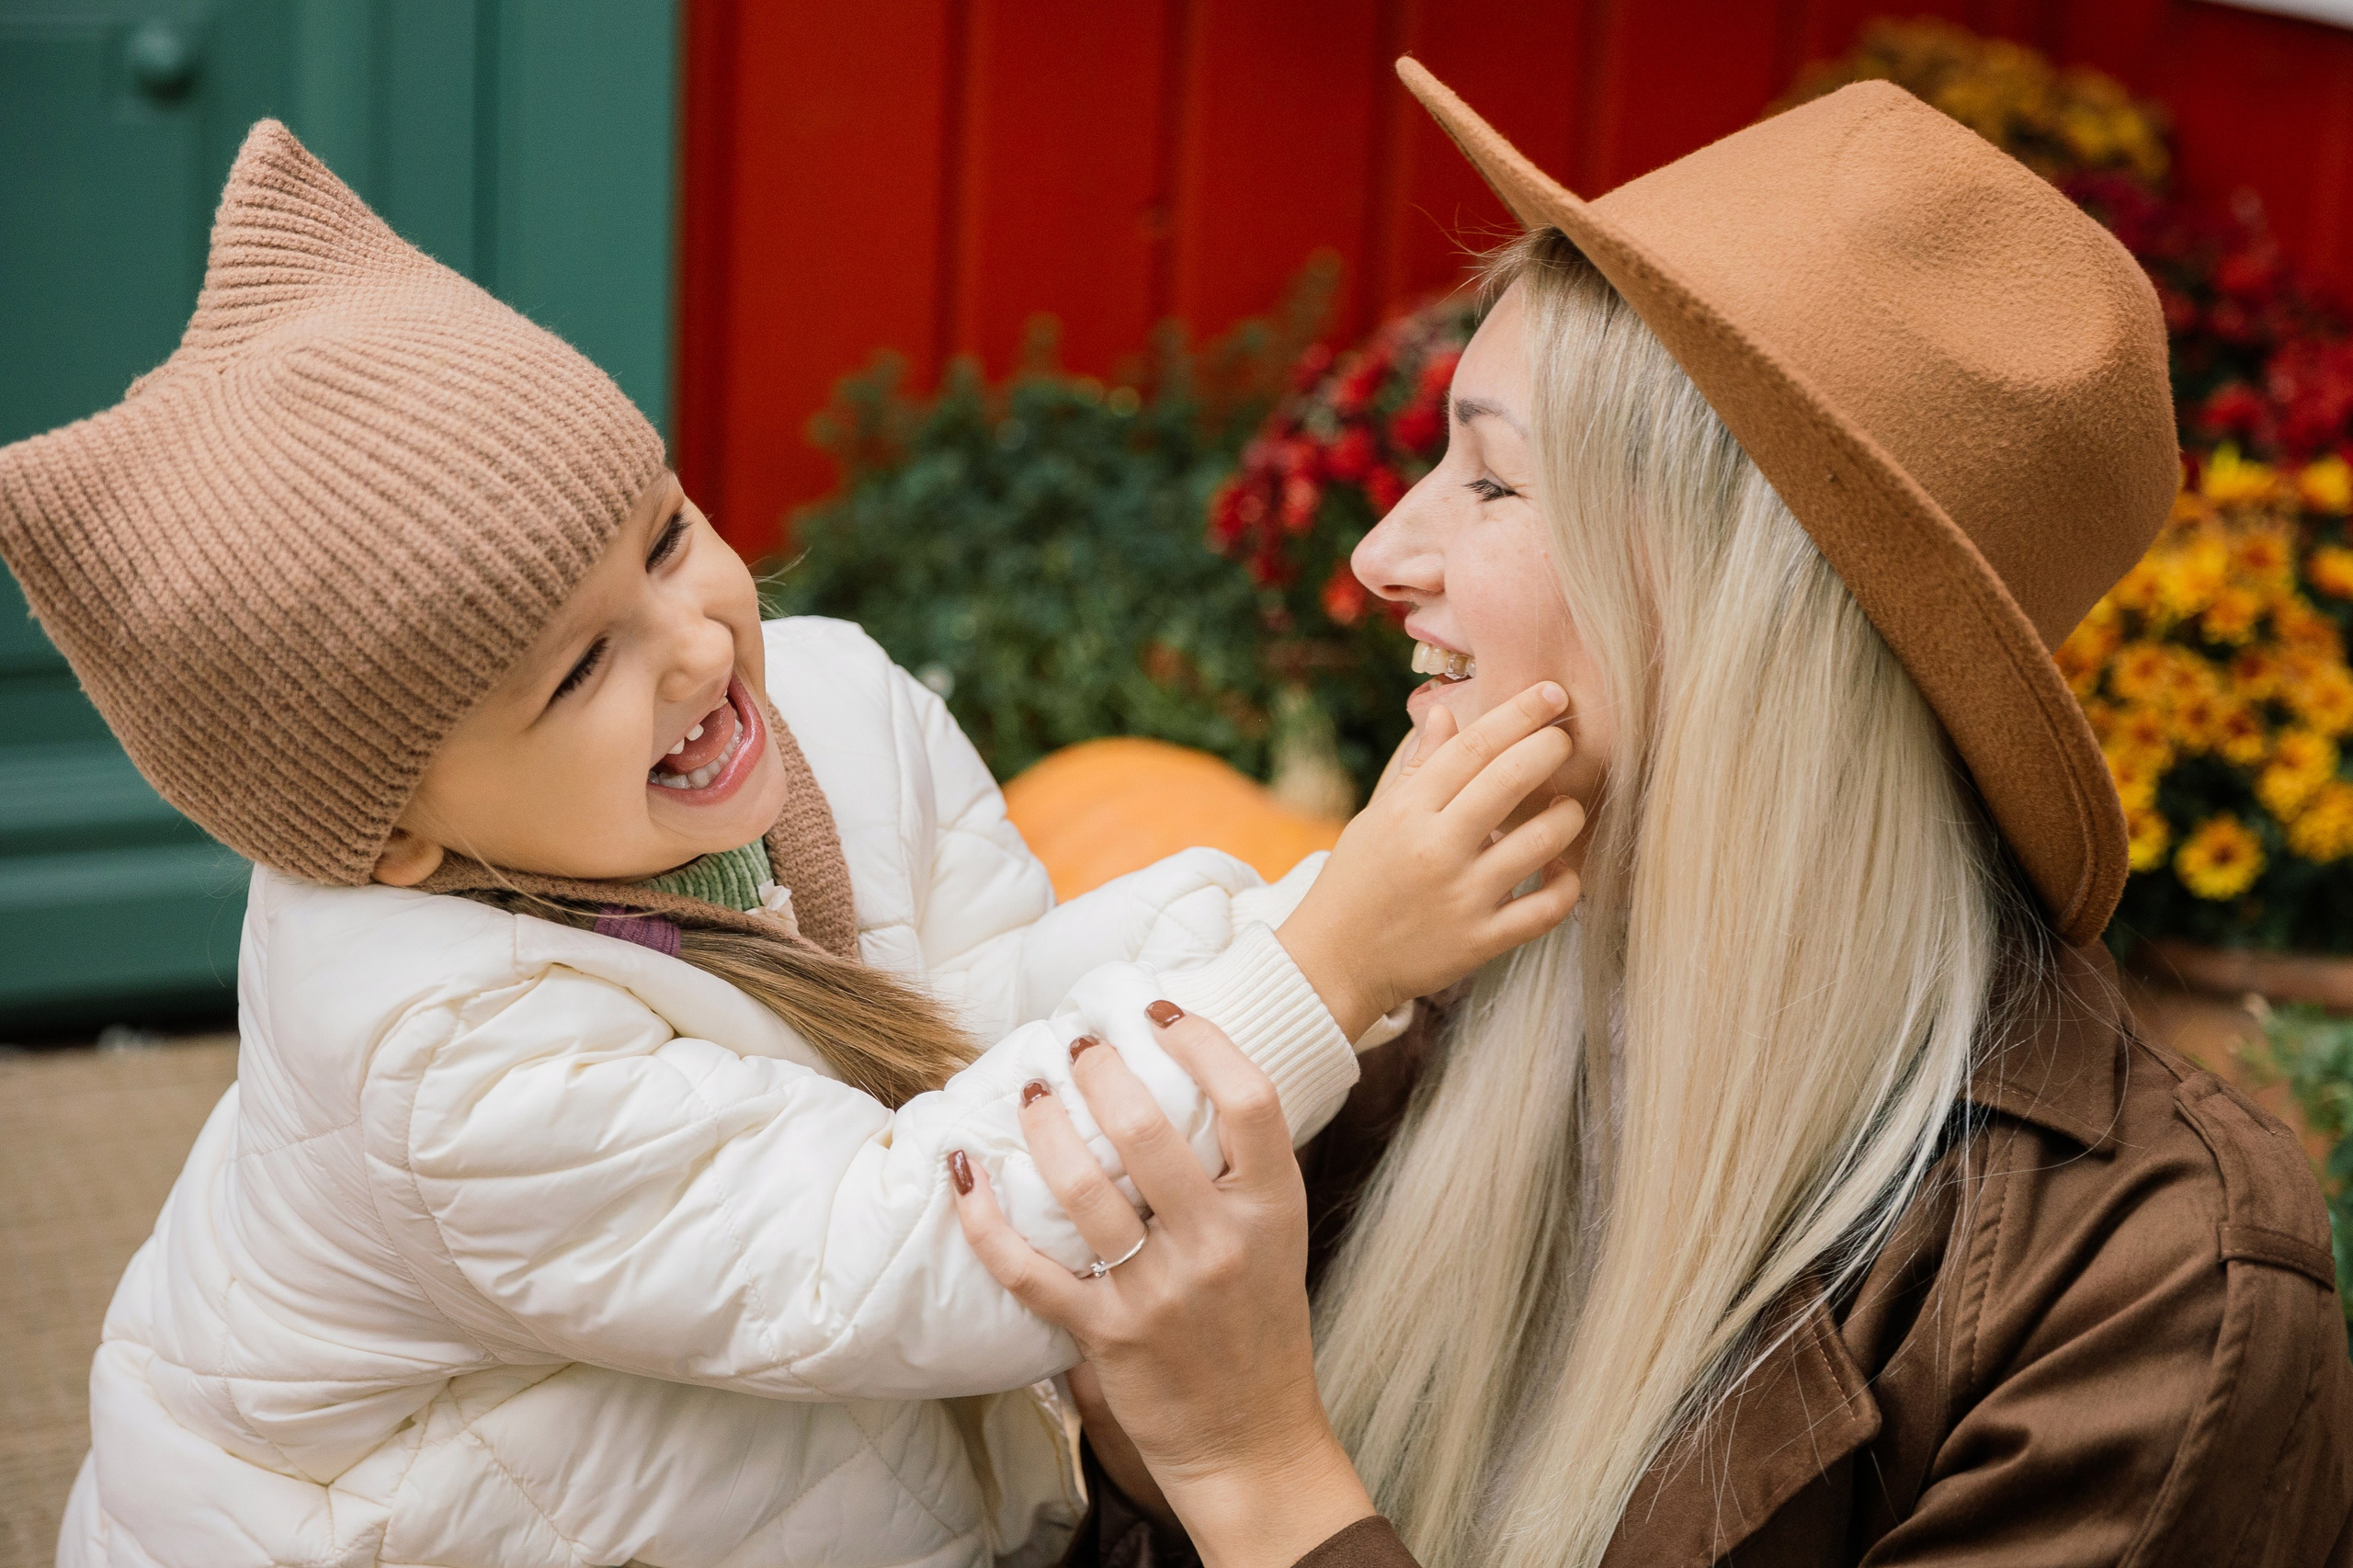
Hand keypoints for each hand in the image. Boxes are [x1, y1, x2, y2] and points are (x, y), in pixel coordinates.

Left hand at [952, 1006, 1375, 1567]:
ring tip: (1029, 1094)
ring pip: (1081, 1188)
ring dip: (1043, 1127)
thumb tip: (1181, 1086)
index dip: (1203, 1040)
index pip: (1248, 1098)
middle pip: (1148, 1129)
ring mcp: (1160, 1290)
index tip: (1159, 1010)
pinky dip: (985, 1220)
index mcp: (1271, 1209)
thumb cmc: (1260, 1329)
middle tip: (1075, 1047)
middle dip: (1098, 1071)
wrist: (1253, 1442)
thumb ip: (1239, 1173)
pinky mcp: (1107, 1335)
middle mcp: (1219, 1243)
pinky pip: (1030, 1269)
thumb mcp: (1278, 1240)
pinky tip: (963, 1175)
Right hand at [1279, 682, 1582, 1037]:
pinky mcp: (1482, 941)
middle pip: (1511, 779)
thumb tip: (1448, 712)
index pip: (1473, 745)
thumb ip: (1418, 766)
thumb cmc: (1357, 880)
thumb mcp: (1377, 816)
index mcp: (1407, 810)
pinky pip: (1547, 908)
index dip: (1519, 713)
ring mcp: (1462, 897)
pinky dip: (1568, 883)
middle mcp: (1436, 848)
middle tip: (1565, 740)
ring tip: (1567, 807)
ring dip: (1568, 814)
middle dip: (1551, 748)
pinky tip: (1563, 868)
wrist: (1334, 962)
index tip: (1551, 693)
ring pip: (1542, 840)